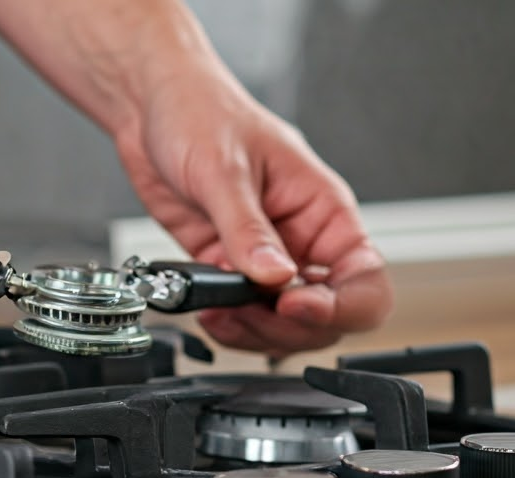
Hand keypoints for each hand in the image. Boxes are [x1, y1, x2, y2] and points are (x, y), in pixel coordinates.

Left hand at [114, 71, 392, 357]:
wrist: (150, 108)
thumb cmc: (202, 112)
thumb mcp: (225, 168)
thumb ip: (248, 228)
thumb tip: (275, 277)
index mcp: (325, 210)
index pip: (363, 277)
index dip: (341, 305)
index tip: (294, 306)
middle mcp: (303, 241)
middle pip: (326, 315)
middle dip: (290, 327)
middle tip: (249, 314)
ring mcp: (267, 260)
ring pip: (284, 325)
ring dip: (256, 332)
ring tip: (222, 316)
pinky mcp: (229, 269)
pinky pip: (243, 315)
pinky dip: (229, 325)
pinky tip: (209, 312)